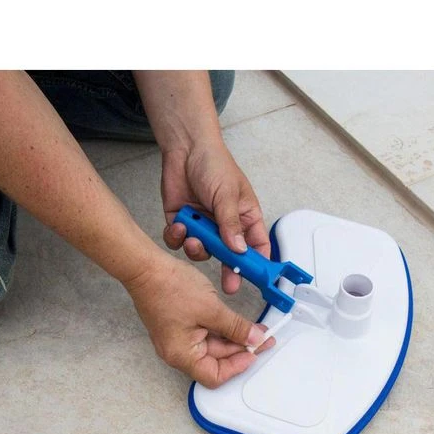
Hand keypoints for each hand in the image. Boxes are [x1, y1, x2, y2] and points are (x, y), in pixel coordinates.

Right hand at [124, 250, 273, 387]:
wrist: (146, 267)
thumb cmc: (169, 287)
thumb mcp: (212, 309)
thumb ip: (236, 327)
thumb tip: (254, 339)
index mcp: (182, 355)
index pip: (215, 376)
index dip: (238, 366)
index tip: (255, 351)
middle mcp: (177, 352)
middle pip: (215, 361)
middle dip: (241, 349)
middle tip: (262, 337)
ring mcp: (177, 339)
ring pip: (212, 346)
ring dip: (233, 337)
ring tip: (253, 327)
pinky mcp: (179, 327)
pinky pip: (205, 334)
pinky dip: (222, 329)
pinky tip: (235, 321)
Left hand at [160, 139, 269, 294]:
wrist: (185, 148)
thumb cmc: (214, 164)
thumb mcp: (227, 194)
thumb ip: (231, 224)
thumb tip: (239, 250)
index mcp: (245, 219)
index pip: (257, 246)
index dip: (257, 264)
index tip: (255, 278)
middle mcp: (225, 226)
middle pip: (230, 257)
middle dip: (228, 270)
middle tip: (229, 285)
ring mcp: (203, 226)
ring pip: (202, 251)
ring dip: (197, 248)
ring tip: (193, 237)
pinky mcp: (183, 223)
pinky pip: (179, 241)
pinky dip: (177, 237)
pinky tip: (178, 225)